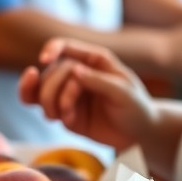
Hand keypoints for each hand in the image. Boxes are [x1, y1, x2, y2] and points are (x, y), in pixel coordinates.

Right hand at [18, 38, 156, 150]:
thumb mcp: (123, 92)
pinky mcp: (67, 112)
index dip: (52, 49)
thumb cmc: (136, 107)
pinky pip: (47, 107)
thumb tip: (74, 69)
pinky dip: (50, 112)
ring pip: (42, 89)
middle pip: (51, 72)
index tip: (44, 60)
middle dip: (52, 89)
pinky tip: (64, 120)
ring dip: (46, 101)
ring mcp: (71, 93)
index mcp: (95, 60)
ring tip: (58, 116)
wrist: (139, 133)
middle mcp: (79, 73)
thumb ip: (99, 81)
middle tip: (66, 109)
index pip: (65, 46)